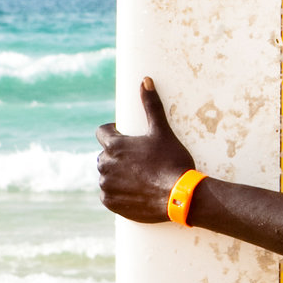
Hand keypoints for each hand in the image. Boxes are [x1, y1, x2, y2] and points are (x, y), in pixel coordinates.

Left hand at [97, 77, 196, 221]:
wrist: (180, 197)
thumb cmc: (171, 161)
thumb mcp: (162, 131)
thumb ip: (151, 105)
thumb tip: (145, 80)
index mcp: (114, 145)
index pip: (102, 133)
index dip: (113, 133)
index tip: (125, 137)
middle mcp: (105, 165)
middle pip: (105, 156)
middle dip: (117, 156)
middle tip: (138, 161)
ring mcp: (107, 185)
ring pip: (106, 176)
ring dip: (116, 175)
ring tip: (137, 177)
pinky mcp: (110, 202)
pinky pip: (108, 195)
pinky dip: (117, 193)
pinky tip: (134, 191)